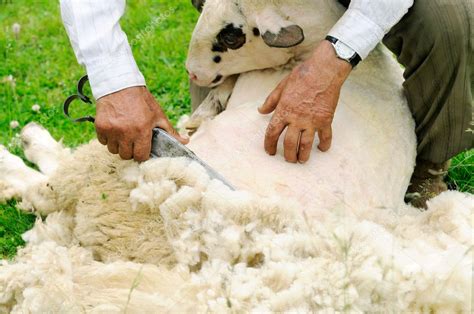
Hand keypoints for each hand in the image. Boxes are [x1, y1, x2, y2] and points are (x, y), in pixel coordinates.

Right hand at [95, 86, 187, 161]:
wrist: (120, 84)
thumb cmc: (142, 101)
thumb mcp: (158, 115)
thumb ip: (171, 131)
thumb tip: (186, 141)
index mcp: (142, 130)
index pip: (140, 156)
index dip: (142, 154)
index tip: (142, 149)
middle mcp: (125, 132)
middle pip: (126, 156)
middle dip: (130, 151)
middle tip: (132, 141)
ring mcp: (111, 130)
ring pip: (113, 150)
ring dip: (118, 146)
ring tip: (123, 135)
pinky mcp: (100, 127)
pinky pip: (103, 142)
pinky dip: (108, 139)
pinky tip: (114, 129)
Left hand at [258, 40, 351, 162]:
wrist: (325, 69)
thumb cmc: (302, 75)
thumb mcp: (282, 86)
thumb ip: (271, 101)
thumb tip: (261, 110)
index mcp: (284, 110)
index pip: (272, 133)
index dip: (269, 144)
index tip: (269, 151)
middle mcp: (297, 119)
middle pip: (289, 144)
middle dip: (288, 155)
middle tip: (288, 160)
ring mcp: (312, 121)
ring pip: (306, 145)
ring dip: (303, 155)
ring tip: (301, 161)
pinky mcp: (326, 120)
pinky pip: (325, 137)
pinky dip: (324, 145)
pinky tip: (322, 149)